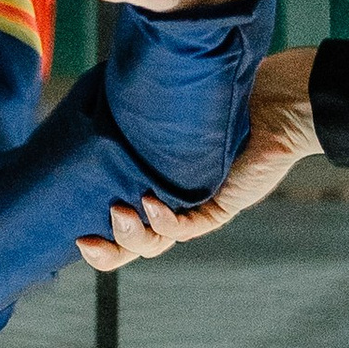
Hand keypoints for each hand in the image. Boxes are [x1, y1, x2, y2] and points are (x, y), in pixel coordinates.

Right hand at [78, 46, 319, 270]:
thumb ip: (131, 116)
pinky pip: (189, 227)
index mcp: (151, 186)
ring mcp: (194, 208)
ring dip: (133, 234)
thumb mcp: (162, 110)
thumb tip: (94, 104)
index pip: (119, 227)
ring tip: (121, 211)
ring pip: (157, 242)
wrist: (272, 98)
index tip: (76, 236)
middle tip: (86, 238)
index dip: (98, 243)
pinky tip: (152, 202)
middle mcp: (170, 203)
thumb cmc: (218, 96)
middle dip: (107, 251)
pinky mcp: (219, 207)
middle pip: (134, 246)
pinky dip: (166, 219)